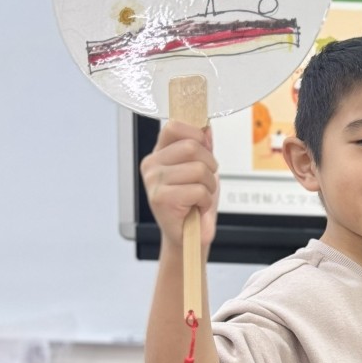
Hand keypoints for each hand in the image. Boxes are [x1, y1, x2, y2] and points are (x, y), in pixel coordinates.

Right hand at [140, 121, 219, 250]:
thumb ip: (203, 146)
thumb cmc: (194, 203)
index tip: (205, 150)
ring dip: (209, 186)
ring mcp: (153, 181)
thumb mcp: (202, 169)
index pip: (174, 126)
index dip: (196, 135)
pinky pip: (197, 190)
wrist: (189, 236)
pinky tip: (196, 207)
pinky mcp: (161, 198)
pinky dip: (205, 201)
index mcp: (159, 154)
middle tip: (205, 183)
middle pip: (192, 147)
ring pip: (198, 169)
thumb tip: (206, 126)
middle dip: (210, 166)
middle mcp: (151, 165)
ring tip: (200, 197)